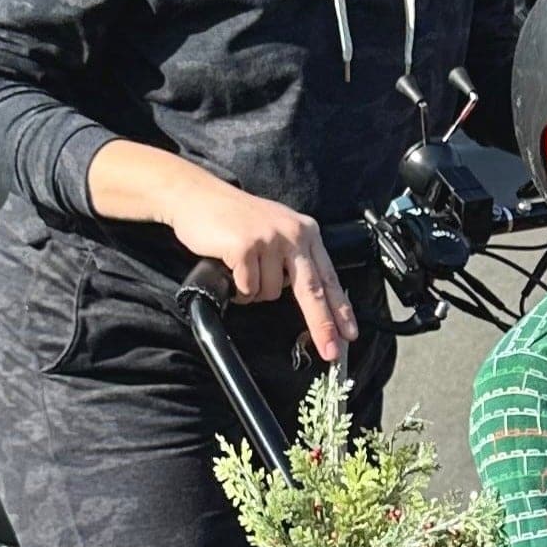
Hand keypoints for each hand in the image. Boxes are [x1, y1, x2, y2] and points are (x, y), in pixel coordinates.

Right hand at [169, 180, 356, 365]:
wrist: (197, 196)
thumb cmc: (236, 219)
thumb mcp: (277, 230)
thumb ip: (295, 259)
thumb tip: (311, 299)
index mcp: (306, 233)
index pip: (329, 278)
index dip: (340, 309)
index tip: (349, 334)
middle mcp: (293, 234)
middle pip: (312, 291)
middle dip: (322, 325)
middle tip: (329, 351)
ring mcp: (270, 239)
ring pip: (270, 293)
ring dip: (254, 291)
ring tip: (242, 268)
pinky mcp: (246, 246)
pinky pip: (247, 288)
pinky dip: (237, 286)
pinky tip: (230, 267)